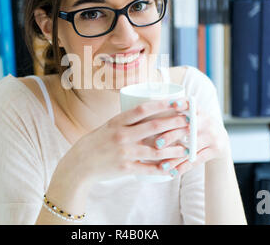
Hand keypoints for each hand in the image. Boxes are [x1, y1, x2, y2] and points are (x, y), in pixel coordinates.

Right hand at [59, 99, 191, 184]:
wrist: (79, 165)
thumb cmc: (95, 143)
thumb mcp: (108, 126)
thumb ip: (126, 122)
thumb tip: (148, 114)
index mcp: (117, 122)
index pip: (143, 109)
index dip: (162, 104)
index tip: (177, 102)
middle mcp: (121, 135)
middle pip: (154, 127)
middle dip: (175, 123)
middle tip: (190, 122)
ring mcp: (124, 152)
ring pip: (156, 150)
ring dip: (174, 149)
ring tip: (187, 148)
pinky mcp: (125, 168)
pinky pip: (148, 169)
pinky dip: (162, 169)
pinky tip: (173, 168)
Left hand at [154, 98, 229, 176]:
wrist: (220, 140)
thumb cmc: (197, 126)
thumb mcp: (192, 116)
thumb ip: (176, 113)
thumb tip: (148, 111)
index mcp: (199, 111)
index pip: (191, 104)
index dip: (183, 103)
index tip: (173, 104)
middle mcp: (207, 122)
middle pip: (188, 128)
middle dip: (171, 136)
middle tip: (157, 144)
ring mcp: (212, 137)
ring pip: (191, 148)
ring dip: (175, 158)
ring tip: (162, 165)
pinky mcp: (215, 150)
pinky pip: (197, 160)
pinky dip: (183, 167)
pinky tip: (173, 173)